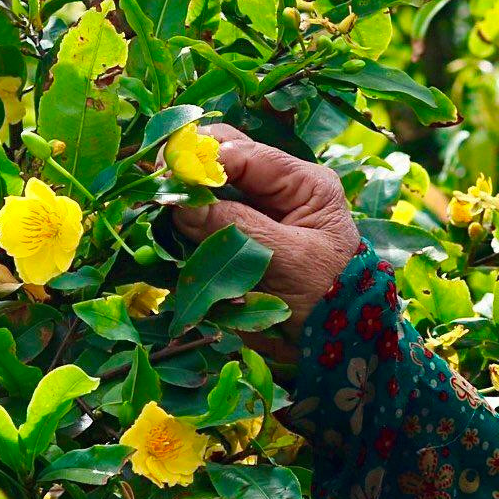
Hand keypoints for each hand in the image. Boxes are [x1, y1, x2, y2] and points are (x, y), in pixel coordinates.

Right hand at [168, 125, 360, 329]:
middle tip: (159, 189)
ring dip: (184, 200)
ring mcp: (256, 214)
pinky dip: (184, 228)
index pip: (245, 153)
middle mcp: (277, 190)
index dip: (204, 159)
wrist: (338, 345)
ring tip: (160, 213)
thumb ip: (238, 228)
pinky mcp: (237, 240)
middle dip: (189, 171)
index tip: (170, 176)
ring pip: (207, 190)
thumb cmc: (329, 297)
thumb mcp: (289, 260)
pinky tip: (169, 235)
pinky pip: (203, 224)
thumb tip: (182, 203)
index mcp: (303, 183)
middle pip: (222, 160)